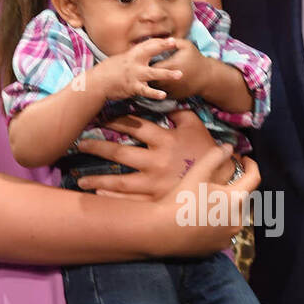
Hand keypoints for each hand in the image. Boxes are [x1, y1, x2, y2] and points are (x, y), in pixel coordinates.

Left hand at [74, 108, 220, 197]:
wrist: (223, 182)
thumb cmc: (207, 152)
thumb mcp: (195, 127)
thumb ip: (178, 113)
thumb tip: (163, 101)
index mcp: (165, 140)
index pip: (135, 126)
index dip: (116, 120)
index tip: (100, 119)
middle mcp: (156, 161)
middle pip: (120, 152)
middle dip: (97, 147)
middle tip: (80, 144)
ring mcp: (155, 184)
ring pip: (120, 181)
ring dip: (97, 180)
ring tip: (79, 180)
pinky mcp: (157, 201)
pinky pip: (131, 201)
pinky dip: (113, 199)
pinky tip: (98, 197)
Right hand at [93, 38, 182, 102]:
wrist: (97, 83)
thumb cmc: (108, 71)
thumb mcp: (121, 60)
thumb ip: (133, 58)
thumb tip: (142, 55)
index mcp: (132, 55)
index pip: (148, 45)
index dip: (160, 42)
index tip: (172, 40)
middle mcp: (134, 62)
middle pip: (151, 52)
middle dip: (163, 47)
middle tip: (177, 44)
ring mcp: (134, 75)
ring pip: (153, 73)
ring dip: (167, 74)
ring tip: (179, 75)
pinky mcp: (132, 87)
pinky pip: (146, 90)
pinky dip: (154, 93)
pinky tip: (163, 95)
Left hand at [150, 37, 211, 98]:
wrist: (206, 78)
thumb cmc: (195, 59)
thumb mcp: (186, 45)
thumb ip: (171, 41)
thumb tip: (157, 38)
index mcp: (170, 66)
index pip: (150, 65)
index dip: (146, 62)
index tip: (146, 58)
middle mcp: (168, 80)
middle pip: (149, 77)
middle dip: (146, 72)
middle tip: (145, 67)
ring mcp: (169, 90)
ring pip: (153, 86)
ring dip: (151, 80)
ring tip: (150, 74)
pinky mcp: (171, 96)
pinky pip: (159, 92)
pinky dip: (158, 87)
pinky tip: (160, 81)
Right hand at [154, 145, 261, 256]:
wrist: (162, 231)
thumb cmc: (181, 200)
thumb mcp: (197, 173)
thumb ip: (215, 157)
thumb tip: (229, 147)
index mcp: (236, 199)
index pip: (254, 178)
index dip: (251, 165)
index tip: (245, 159)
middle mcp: (238, 219)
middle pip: (242, 199)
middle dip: (234, 189)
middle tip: (219, 182)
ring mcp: (228, 236)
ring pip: (232, 217)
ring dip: (226, 208)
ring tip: (208, 202)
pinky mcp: (218, 248)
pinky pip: (223, 232)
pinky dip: (217, 224)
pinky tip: (202, 220)